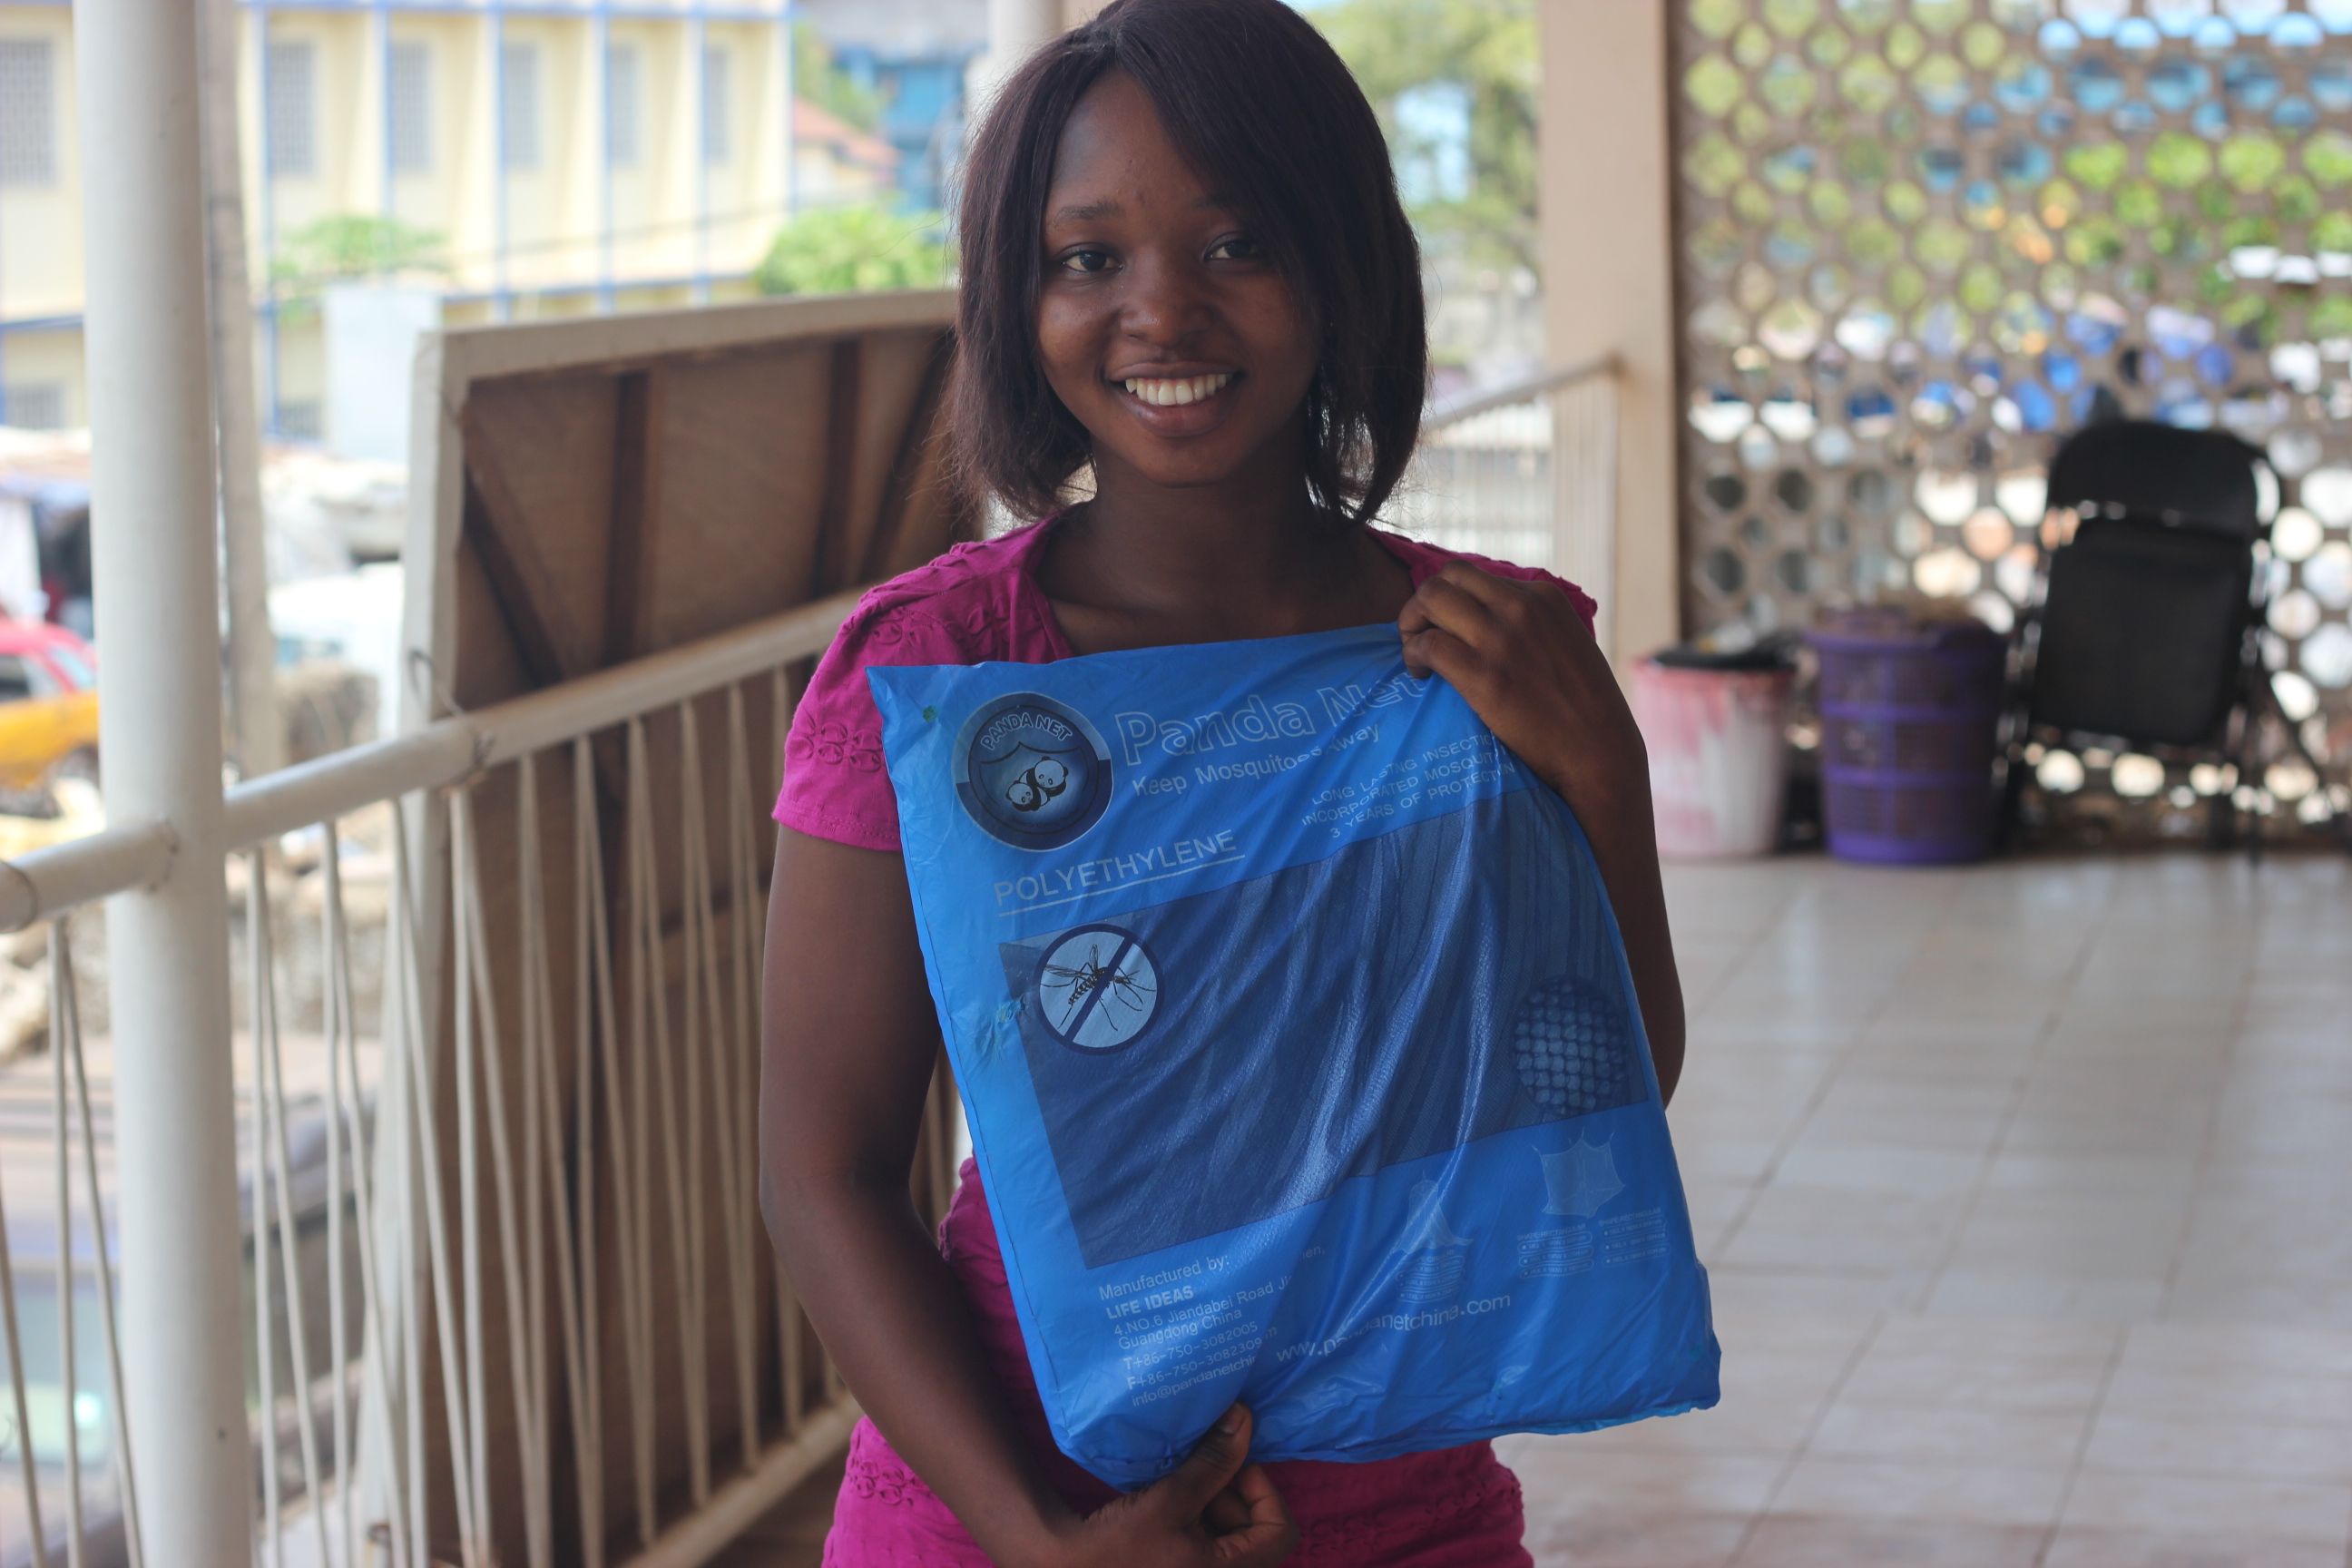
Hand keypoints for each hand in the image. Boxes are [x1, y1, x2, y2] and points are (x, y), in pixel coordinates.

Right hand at [1034, 1404, 1295, 1567]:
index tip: (1232, 1468)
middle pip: (1254, 1532)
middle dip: (1232, 1494)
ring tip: (1181, 1481)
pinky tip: (1169, 1498)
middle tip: (1201, 1468)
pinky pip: (1204, 1540)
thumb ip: (1214, 1462)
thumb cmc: (1121, 1544)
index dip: (1264, 1492)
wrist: (1066, 1567)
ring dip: (1212, 1502)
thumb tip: (1244, 1419)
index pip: (1280, 1531)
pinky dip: (1196, 1515)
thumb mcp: (1172, 1500)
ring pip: (1229, 1534)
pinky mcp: (1178, 1566)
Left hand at [1398, 562, 1645, 817]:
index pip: (1474, 576)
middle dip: (1423, 603)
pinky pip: (1428, 645)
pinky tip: (1422, 676)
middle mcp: (1521, 606)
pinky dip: (1413, 656)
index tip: (1447, 628)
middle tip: (1421, 636)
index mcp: (1542, 596)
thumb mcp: (1566, 642)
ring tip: (1418, 656)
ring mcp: (1502, 638)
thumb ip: (1532, 625)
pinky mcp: (1484, 675)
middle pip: (1446, 578)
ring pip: (1430, 600)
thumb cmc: (1583, 707)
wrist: (1599, 751)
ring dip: (1411, 624)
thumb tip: (1489, 623)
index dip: (1451, 601)